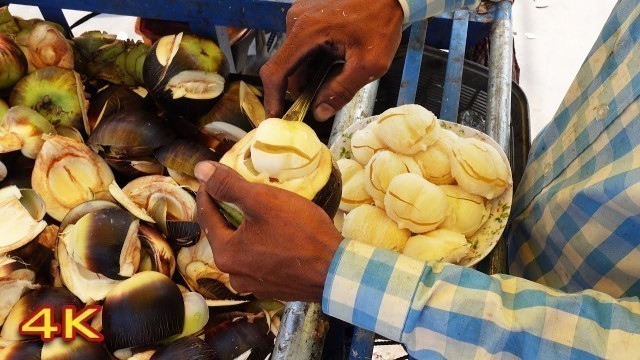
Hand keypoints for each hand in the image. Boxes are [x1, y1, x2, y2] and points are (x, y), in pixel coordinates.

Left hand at [194, 161, 343, 301]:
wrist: (336, 271)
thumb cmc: (300, 233)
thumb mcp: (263, 201)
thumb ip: (229, 185)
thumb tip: (201, 170)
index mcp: (225, 255)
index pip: (206, 216)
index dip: (209, 191)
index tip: (213, 175)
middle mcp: (234, 275)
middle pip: (224, 234)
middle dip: (228, 211)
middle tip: (238, 190)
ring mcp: (254, 285)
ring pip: (242, 248)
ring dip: (246, 229)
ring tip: (259, 211)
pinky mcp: (273, 288)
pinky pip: (259, 261)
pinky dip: (261, 245)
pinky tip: (276, 234)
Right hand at [260, 0, 403, 120]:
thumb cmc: (382, 23)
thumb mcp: (368, 64)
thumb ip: (342, 91)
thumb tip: (319, 113)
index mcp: (306, 32)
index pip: (276, 71)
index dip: (273, 99)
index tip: (276, 118)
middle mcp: (296, 21)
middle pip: (287, 67)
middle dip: (301, 89)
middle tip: (321, 103)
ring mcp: (301, 16)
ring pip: (297, 58)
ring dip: (311, 75)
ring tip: (337, 78)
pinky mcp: (309, 16)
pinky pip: (304, 47)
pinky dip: (315, 61)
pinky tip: (335, 64)